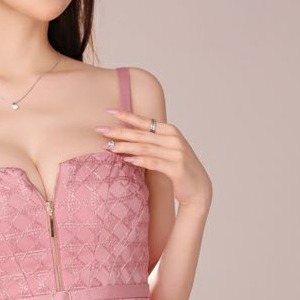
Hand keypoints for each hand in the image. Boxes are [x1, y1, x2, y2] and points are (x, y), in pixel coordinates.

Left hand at [97, 109, 212, 211]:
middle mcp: (174, 139)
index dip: (127, 116)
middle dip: (120, 132)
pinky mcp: (176, 168)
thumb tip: (126, 137)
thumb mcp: (166, 150)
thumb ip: (152, 142)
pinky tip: (126, 160)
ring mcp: (176, 153)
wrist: (198, 188)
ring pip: (145, 148)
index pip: (145, 122)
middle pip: (141, 134)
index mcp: (170, 131)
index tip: (109, 111)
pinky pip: (154, 162)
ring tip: (109, 146)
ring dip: (125, 147)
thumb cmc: (178, 168)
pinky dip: (139, 160)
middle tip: (101, 130)